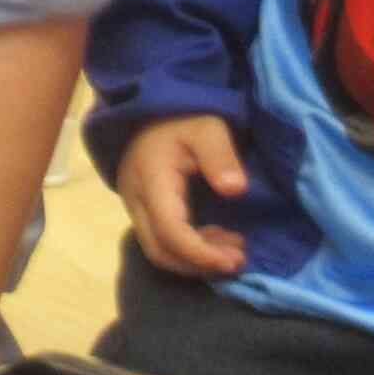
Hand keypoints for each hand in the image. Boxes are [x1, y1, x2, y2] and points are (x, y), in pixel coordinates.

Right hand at [114, 115, 247, 276]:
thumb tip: (236, 190)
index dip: (200, 253)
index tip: (233, 260)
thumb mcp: (208, 128)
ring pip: (159, 251)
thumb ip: (221, 156)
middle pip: (159, 250)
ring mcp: (135, 207)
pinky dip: (190, 250)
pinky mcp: (143, 211)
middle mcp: (136, 199)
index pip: (170, 231)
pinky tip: (218, 241)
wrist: (154, 111)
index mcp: (151, 179)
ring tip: (234, 250)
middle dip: (198, 263)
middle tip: (237, 260)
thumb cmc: (184, 117)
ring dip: (196, 259)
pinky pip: (162, 241)